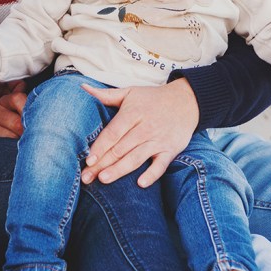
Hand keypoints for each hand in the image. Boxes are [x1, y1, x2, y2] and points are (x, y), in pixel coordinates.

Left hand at [81, 80, 198, 187]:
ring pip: (136, 158)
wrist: (187, 101)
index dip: (99, 147)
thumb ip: (106, 94)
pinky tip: (141, 184)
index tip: (88, 159)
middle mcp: (145, 128)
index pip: (113, 133)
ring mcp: (158, 140)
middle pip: (120, 148)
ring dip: (119, 170)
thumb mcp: (130, 92)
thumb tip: (83, 87)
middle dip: (102, 164)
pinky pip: (161, 165)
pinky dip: (152, 174)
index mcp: (133, 113)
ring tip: (103, 179)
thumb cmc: (153, 98)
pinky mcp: (170, 150)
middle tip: (87, 177)